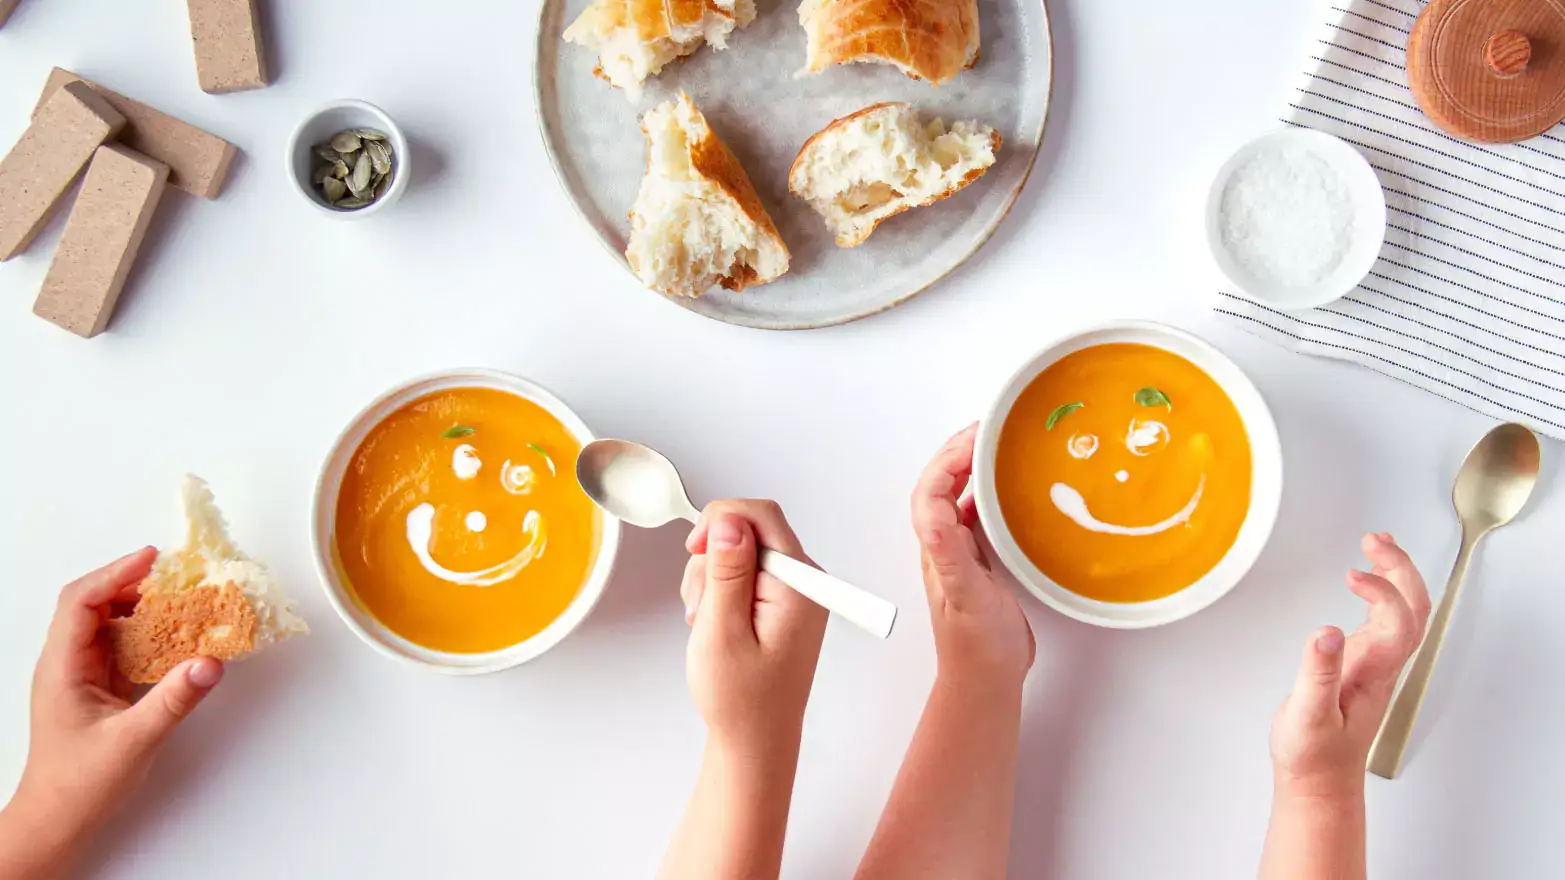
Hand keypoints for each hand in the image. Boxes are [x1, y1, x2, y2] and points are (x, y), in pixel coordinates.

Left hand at [0, 548, 223, 878]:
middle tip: (174, 575)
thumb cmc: (81, 785)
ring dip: (139, 605)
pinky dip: (145, 631)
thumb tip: (210, 662)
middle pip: (91, 603)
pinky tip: (173, 635)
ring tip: (178, 599)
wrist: (57, 819)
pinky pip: (119, 644)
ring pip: (106, 621)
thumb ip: (174, 699)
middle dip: (131, 582)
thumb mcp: (134, 740)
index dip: (116, 574)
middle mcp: (67, 663)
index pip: (82, 602)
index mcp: (62, 668)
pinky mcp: (96, 685)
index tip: (153, 560)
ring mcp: (80, 673)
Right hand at [680, 500, 829, 755]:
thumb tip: (728, 521)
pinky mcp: (780, 602)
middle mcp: (805, 582)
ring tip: (707, 623)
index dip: (721, 520)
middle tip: (700, 606)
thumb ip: (727, 572)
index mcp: (800, 585)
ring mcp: (794, 592)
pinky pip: (744, 574)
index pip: (763, 515)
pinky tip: (715, 624)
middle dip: (712, 559)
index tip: (694, 550)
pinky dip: (720, 592)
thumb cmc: (740, 700)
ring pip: (740, 552)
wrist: (754, 740)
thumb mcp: (722, 632)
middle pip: (748, 531)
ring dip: (712, 579)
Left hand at [913, 425, 1034, 687]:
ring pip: (959, 496)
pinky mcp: (980, 562)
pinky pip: (980, 514)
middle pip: (942, 483)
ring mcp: (961, 552)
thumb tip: (936, 520)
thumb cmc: (977, 643)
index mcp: (937, 546)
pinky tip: (1010, 490)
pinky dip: (991, 492)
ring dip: (973, 466)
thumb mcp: (966, 596)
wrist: (986, 678)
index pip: (932, 487)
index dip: (951, 456)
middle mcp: (944, 544)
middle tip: (990, 428)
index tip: (981, 436)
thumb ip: (951, 558)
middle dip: (960, 451)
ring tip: (998, 445)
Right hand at [1270, 533, 1430, 799]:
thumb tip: (1325, 633)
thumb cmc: (1314, 755)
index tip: (1351, 573)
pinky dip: (1382, 590)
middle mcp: (1381, 664)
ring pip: (1405, 610)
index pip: (1396, 620)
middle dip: (1400, 568)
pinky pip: (1386, 618)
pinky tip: (1365, 580)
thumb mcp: (1308, 715)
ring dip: (1397, 573)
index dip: (1381, 590)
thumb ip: (1318, 673)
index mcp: (1373, 672)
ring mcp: (1374, 663)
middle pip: (1413, 608)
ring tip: (1376, 544)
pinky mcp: (1361, 664)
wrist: (1319, 781)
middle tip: (1375, 540)